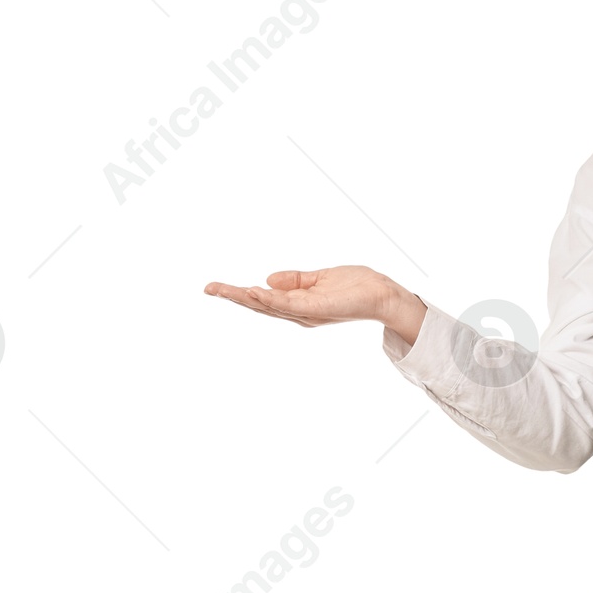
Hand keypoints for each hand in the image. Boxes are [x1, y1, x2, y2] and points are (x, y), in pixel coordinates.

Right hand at [203, 266, 423, 342]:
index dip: (239, 294)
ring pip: (270, 306)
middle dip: (233, 297)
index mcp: (297, 306)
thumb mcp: (318, 279)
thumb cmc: (356, 287)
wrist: (384, 294)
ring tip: (223, 290)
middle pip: (260, 306)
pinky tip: (255, 291)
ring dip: (246, 298)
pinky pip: (291, 304)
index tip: (214, 287)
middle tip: (208, 288)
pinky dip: (272, 299)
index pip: (262, 299)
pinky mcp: (319, 309)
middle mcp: (299, 313)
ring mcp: (308, 313)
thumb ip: (294, 280)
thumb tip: (267, 278)